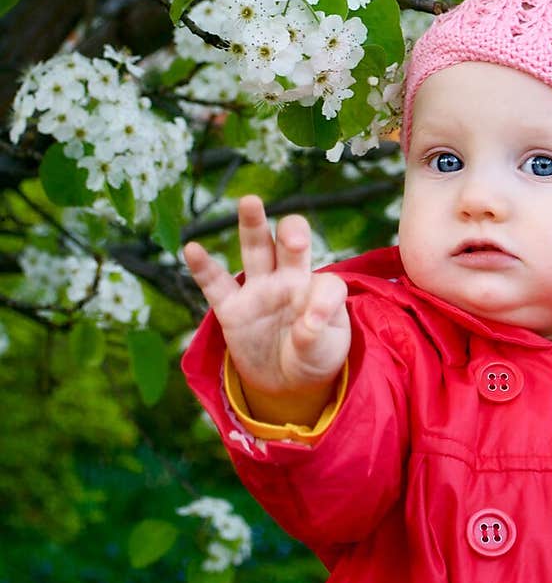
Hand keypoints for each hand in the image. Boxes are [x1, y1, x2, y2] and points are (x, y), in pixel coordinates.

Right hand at [183, 195, 350, 422]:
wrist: (286, 381)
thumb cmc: (314, 356)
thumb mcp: (328, 349)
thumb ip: (320, 333)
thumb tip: (309, 322)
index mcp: (316, 289)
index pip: (327, 283)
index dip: (325, 301)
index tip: (317, 322)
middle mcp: (287, 280)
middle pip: (289, 244)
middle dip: (292, 232)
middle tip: (293, 235)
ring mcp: (258, 290)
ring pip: (255, 250)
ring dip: (253, 226)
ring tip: (250, 201)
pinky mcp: (232, 309)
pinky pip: (215, 284)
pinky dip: (203, 267)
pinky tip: (192, 249)